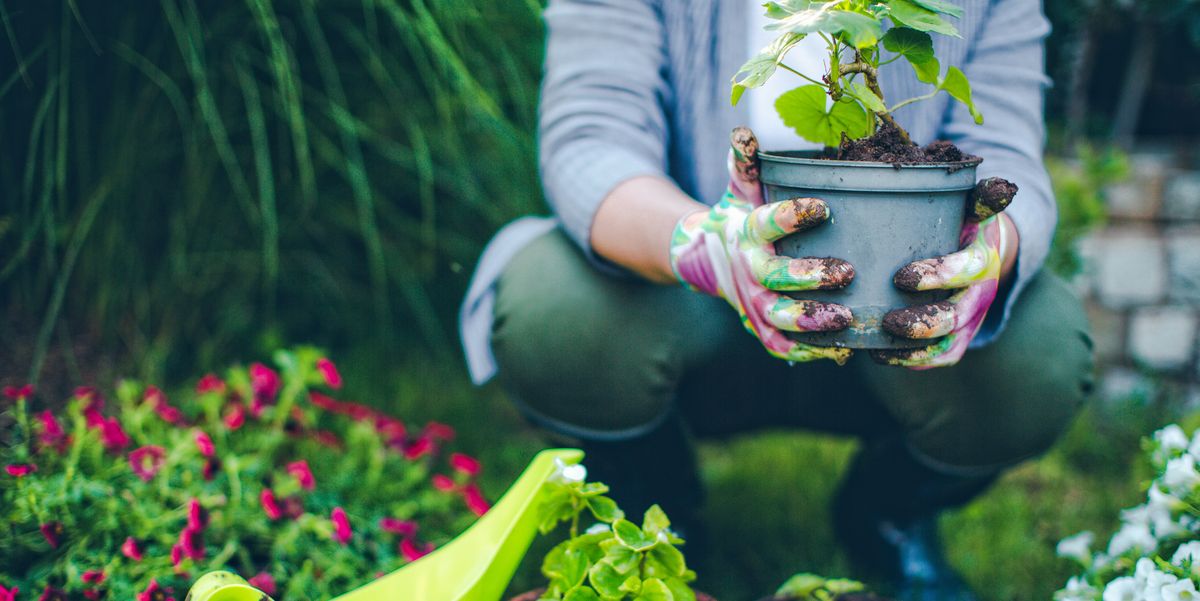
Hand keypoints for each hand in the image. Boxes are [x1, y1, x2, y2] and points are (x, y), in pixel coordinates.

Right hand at [668, 127, 854, 363]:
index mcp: (748, 232)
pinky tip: (841, 350)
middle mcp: (749, 271)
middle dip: (809, 277)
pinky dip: (809, 351)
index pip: (768, 223)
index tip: (824, 207)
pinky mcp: (762, 327)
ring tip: (847, 317)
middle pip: (775, 278)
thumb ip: (747, 162)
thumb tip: (744, 131)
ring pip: (780, 317)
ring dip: (812, 320)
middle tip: (846, 271)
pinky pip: (783, 345)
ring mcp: (754, 303)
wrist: (708, 260)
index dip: (793, 216)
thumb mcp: (741, 188)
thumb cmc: (740, 216)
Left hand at [870, 177, 1018, 368]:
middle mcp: (980, 293)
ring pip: (949, 344)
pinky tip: (880, 356)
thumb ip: (980, 197)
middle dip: (923, 322)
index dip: (938, 276)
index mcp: (983, 258)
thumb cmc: (964, 223)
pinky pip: (941, 357)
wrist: (984, 249)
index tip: (901, 277)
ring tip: (881, 343)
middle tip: (888, 321)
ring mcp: (970, 319)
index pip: (967, 270)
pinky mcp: (959, 337)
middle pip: (957, 317)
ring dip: (916, 349)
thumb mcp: (972, 206)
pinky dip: (913, 361)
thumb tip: (1002, 186)